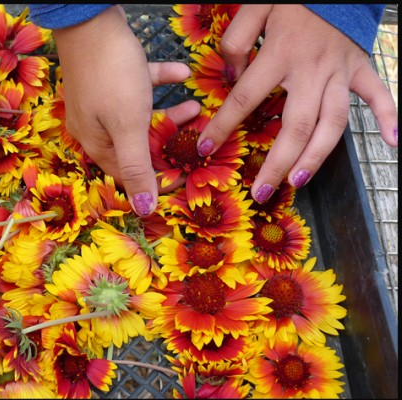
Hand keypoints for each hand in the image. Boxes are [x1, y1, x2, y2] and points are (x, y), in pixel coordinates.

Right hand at [52, 5, 199, 215]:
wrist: (90, 19)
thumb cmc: (110, 75)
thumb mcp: (128, 125)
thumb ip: (137, 166)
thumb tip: (144, 210)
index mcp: (96, 143)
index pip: (128, 175)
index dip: (156, 180)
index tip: (184, 177)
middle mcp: (96, 126)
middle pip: (136, 146)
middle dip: (167, 145)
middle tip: (194, 143)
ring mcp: (101, 100)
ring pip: (140, 117)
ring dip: (169, 114)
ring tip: (195, 108)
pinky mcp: (109, 75)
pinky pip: (139, 86)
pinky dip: (159, 83)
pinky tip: (181, 73)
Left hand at [196, 4, 397, 202]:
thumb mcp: (254, 9)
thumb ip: (237, 42)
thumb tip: (233, 77)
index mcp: (280, 53)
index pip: (244, 97)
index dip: (223, 125)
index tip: (206, 148)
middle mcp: (311, 70)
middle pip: (296, 125)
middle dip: (277, 162)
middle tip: (261, 191)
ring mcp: (339, 72)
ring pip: (332, 123)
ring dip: (316, 156)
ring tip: (298, 182)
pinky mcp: (360, 68)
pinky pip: (378, 95)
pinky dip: (389, 116)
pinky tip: (392, 141)